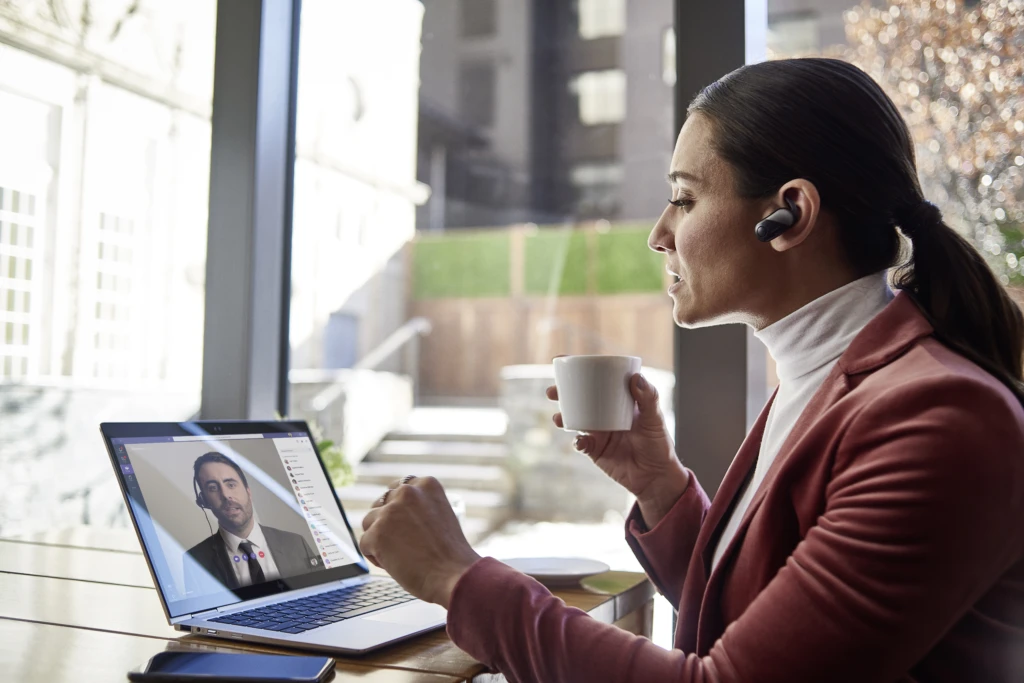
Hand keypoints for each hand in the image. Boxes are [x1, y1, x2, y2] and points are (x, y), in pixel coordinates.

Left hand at [360, 476, 480, 608]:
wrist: (455, 575)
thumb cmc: (450, 554)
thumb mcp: (440, 515)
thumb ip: (418, 508)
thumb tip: (393, 512)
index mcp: (427, 484)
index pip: (399, 488)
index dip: (399, 509)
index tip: (407, 525)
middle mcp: (407, 492)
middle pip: (381, 504)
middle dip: (386, 523)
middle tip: (405, 544)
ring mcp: (391, 512)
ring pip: (369, 523)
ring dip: (380, 540)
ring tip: (403, 556)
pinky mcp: (377, 533)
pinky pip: (365, 544)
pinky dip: (376, 558)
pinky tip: (397, 565)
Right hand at [548, 373, 689, 525]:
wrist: (655, 477)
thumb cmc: (658, 444)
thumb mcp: (655, 419)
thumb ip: (648, 398)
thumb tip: (635, 377)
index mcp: (617, 401)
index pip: (597, 381)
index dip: (579, 370)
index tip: (563, 360)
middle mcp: (604, 414)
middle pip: (578, 399)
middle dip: (561, 393)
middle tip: (552, 391)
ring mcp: (598, 432)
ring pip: (574, 419)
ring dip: (563, 416)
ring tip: (558, 418)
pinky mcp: (595, 451)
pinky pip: (580, 443)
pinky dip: (577, 442)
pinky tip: (580, 441)